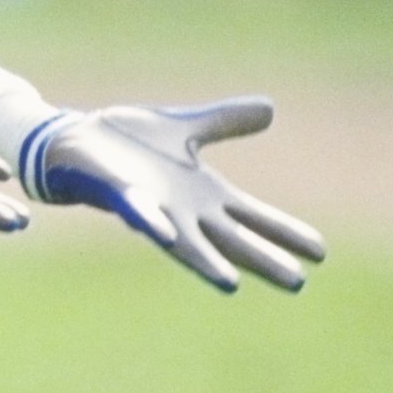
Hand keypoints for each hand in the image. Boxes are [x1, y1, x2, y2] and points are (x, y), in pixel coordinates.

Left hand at [28, 99, 326, 292]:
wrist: (72, 140)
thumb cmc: (125, 142)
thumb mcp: (185, 127)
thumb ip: (224, 123)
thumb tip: (271, 109)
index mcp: (200, 193)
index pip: (252, 217)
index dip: (284, 232)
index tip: (321, 252)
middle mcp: (181, 209)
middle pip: (230, 239)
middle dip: (261, 259)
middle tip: (297, 283)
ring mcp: (151, 206)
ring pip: (185, 241)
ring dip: (207, 260)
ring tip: (232, 282)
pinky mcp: (118, 195)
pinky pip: (136, 211)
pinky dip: (149, 221)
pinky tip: (163, 231)